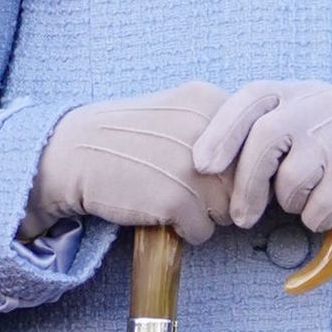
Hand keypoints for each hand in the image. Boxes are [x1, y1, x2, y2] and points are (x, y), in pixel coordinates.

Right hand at [22, 84, 238, 248]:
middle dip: (224, 192)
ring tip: (173, 200)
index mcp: (208, 101)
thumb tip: (258, 165)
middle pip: (245, 180)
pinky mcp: (177, 200)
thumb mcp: (175, 111)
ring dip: (206, 214)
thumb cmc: (125, 137)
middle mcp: (206, 130)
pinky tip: (160, 214)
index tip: (213, 171)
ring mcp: (193, 167)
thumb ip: (217, 128)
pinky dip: (184, 231)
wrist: (73, 153)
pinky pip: (203, 231)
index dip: (238, 165)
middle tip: (188, 188)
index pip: (254, 145)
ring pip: (229, 210)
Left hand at [193, 81, 331, 248]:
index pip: (252, 98)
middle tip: (241, 219)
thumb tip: (209, 164)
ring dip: (290, 204)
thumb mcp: (313, 143)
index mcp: (305, 94)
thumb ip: (274, 143)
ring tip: (306, 208)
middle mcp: (326, 101)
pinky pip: (324, 196)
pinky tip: (329, 216)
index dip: (221, 130)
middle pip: (266, 137)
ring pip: (294, 173)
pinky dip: (318, 216)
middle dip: (246, 184)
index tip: (201, 165)